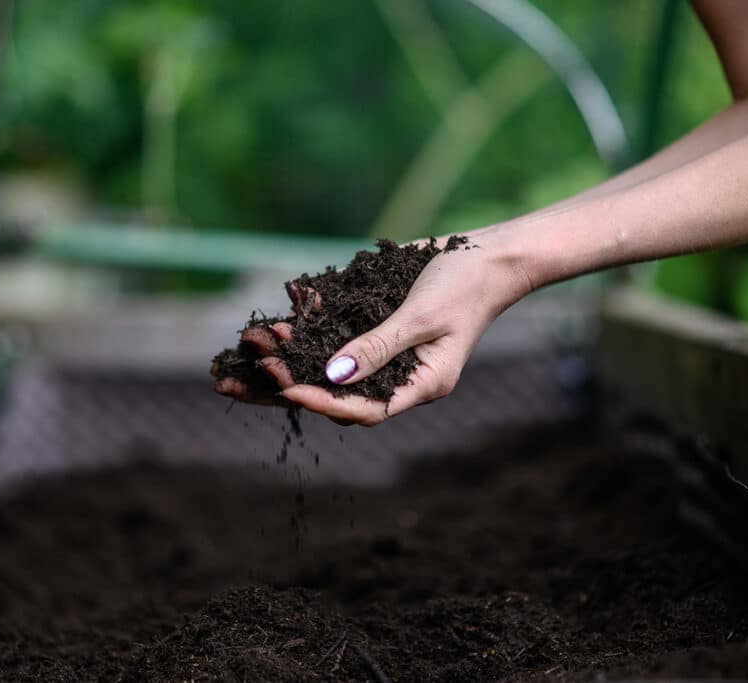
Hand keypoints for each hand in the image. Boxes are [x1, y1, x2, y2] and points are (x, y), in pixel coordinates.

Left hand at [279, 227, 530, 424]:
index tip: (286, 388)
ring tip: (261, 339)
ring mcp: (389, 351)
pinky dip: (315, 321)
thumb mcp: (422, 316)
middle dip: (297, 382)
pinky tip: (293, 305)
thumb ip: (379, 345)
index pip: (365, 410)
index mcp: (422, 384)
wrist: (488, 254)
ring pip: (334, 364)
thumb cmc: (466, 286)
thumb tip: (333, 374)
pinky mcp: (379, 327)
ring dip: (298, 351)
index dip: (323, 402)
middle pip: (342, 393)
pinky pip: (341, 332)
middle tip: (258, 369)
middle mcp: (401, 373)